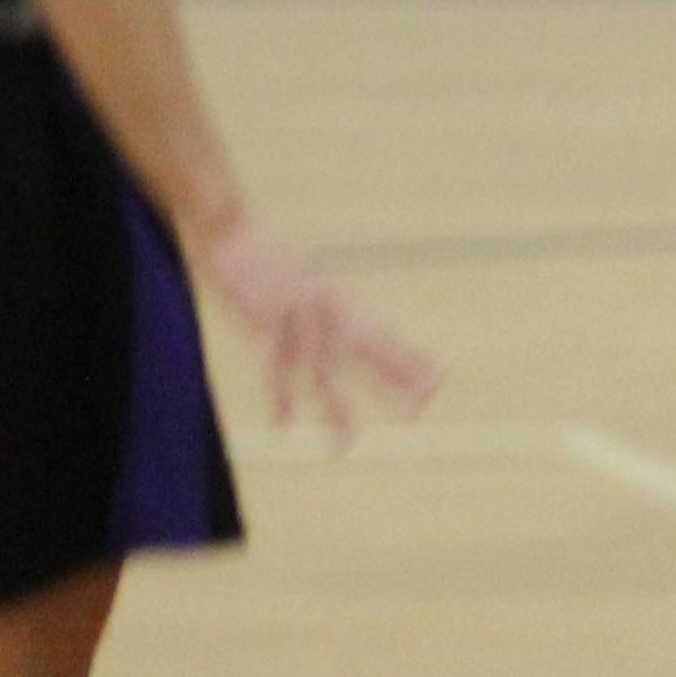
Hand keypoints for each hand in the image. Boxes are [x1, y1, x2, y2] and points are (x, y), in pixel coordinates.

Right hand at [199, 217, 440, 443]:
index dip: (411, 356)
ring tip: (347, 443)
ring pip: (322, 368)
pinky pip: (272, 366)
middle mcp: (326, 309)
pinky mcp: (261, 323)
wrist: (233, 233)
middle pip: (366, 350)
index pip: (383, 334)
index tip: (442, 376)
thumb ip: (331, 304)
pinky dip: (277, 395)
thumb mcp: (311, 280)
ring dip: (334, 407)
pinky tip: (283, 424)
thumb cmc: (271, 259)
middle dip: (393, 379)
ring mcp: (295, 317)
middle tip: (422, 406)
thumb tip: (354, 320)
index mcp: (340, 300)